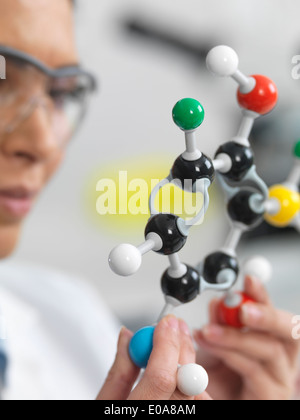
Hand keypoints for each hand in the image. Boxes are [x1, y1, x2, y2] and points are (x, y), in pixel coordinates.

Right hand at [97, 315, 211, 399]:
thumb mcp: (103, 405)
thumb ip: (119, 370)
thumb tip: (128, 335)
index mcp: (133, 416)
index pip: (160, 377)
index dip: (165, 344)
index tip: (165, 323)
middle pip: (184, 382)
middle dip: (181, 348)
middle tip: (176, 328)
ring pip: (197, 393)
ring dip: (188, 369)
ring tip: (175, 357)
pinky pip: (200, 403)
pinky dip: (192, 388)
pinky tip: (180, 379)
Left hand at [194, 276, 299, 399]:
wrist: (203, 402)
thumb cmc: (213, 375)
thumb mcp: (215, 341)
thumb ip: (219, 322)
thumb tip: (219, 302)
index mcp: (271, 338)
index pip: (274, 312)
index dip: (263, 295)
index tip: (248, 279)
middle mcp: (282, 358)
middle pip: (290, 332)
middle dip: (266, 314)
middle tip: (242, 307)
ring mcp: (280, 379)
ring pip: (270, 350)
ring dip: (237, 335)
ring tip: (208, 329)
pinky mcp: (271, 397)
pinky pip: (255, 371)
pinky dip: (230, 353)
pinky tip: (209, 343)